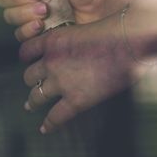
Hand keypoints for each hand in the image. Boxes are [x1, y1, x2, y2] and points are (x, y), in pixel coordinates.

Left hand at [19, 13, 137, 133]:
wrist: (129, 41)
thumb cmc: (114, 30)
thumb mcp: (83, 28)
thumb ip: (72, 39)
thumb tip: (75, 48)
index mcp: (53, 40)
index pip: (26, 51)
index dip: (27, 57)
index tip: (29, 61)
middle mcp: (51, 61)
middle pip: (29, 75)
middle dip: (31, 80)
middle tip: (33, 84)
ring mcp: (62, 82)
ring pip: (36, 96)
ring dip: (33, 101)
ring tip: (31, 105)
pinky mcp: (76, 100)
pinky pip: (56, 117)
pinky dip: (49, 124)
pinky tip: (45, 128)